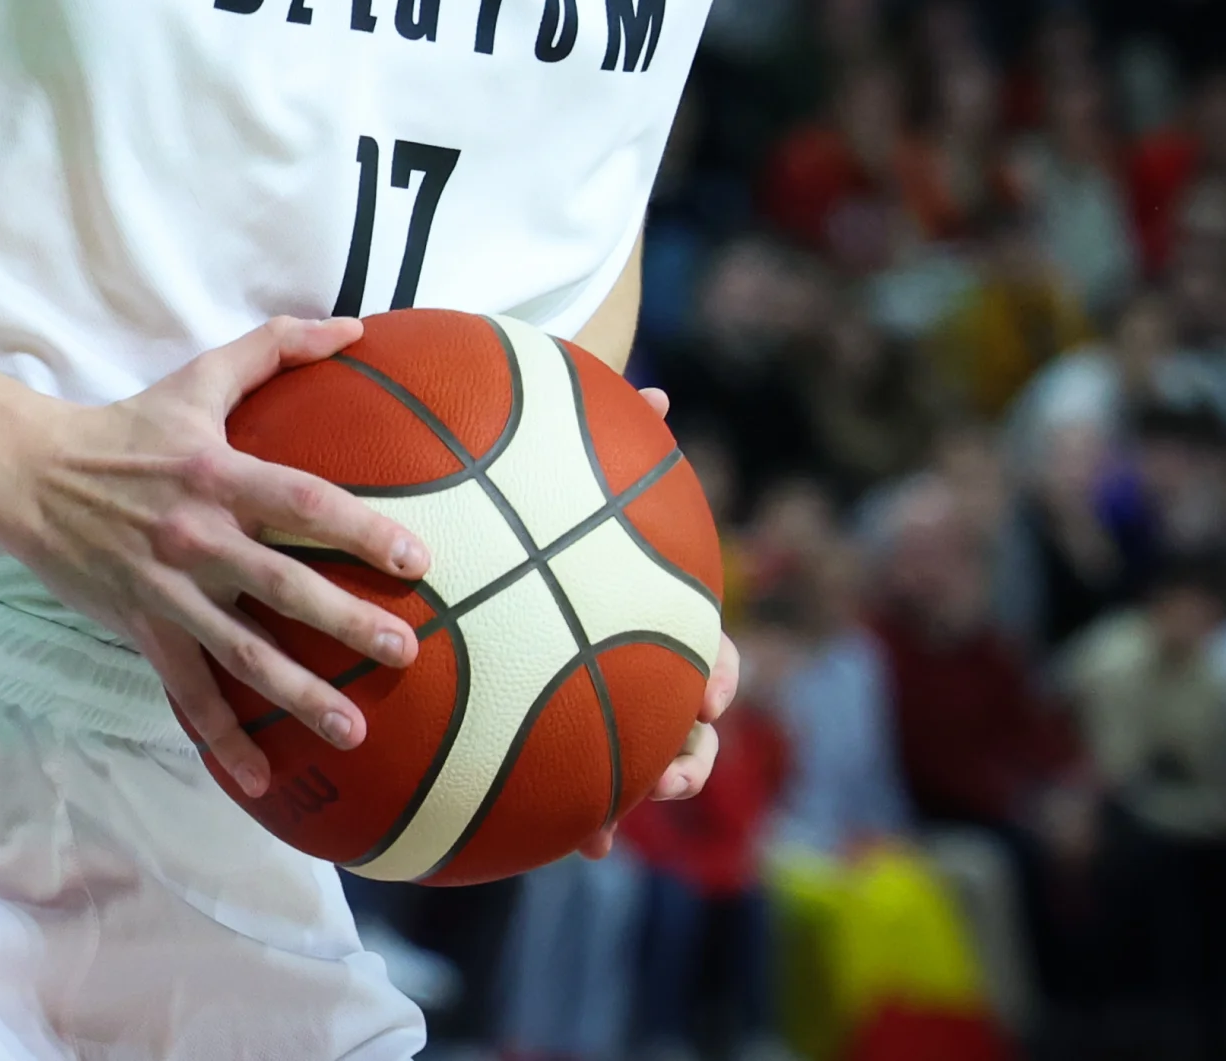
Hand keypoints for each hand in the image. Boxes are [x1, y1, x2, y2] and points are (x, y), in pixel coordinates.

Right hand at [0, 318, 429, 799]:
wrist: (30, 472)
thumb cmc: (128, 427)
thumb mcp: (199, 377)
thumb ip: (277, 347)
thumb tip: (355, 327)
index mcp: (217, 473)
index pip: (301, 500)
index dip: (359, 528)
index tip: (416, 558)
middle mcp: (197, 535)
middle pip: (283, 586)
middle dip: (346, 622)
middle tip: (404, 650)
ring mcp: (167, 589)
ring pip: (240, 651)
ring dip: (299, 694)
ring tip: (354, 728)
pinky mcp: (140, 626)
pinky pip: (187, 691)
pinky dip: (221, 738)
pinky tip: (259, 779)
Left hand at [578, 383, 737, 854]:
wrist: (509, 542)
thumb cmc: (552, 502)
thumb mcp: (576, 472)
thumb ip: (614, 437)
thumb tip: (656, 387)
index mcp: (654, 616)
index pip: (708, 652)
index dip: (716, 676)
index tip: (708, 693)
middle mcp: (640, 664)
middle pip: (684, 725)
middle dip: (688, 756)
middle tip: (674, 776)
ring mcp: (606, 701)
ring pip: (642, 762)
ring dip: (638, 792)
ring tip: (617, 818)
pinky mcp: (559, 728)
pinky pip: (577, 779)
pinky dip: (579, 811)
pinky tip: (568, 836)